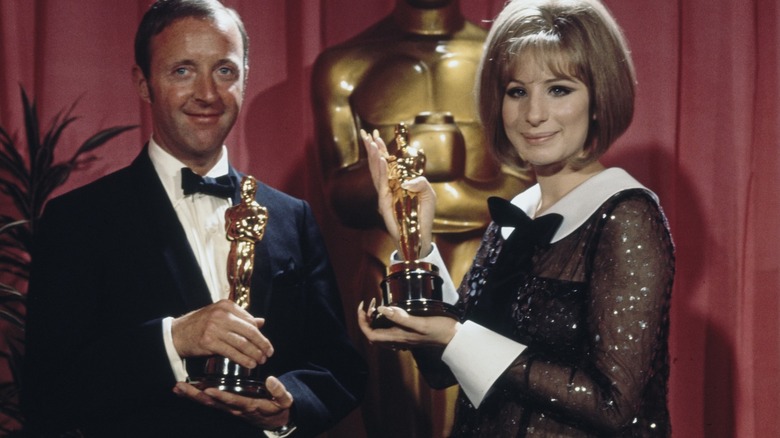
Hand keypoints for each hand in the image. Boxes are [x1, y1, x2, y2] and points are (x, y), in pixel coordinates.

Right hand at [171, 299, 272, 368]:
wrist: (176, 334)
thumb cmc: (200, 325)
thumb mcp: (220, 316)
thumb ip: (240, 319)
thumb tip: (261, 322)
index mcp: (226, 305)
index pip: (250, 321)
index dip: (260, 334)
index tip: (266, 344)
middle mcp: (221, 314)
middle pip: (249, 331)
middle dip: (262, 344)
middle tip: (269, 353)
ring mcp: (214, 327)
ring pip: (242, 343)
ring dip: (254, 354)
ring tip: (260, 361)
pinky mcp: (209, 341)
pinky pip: (231, 352)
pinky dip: (243, 359)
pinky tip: (249, 364)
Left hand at [173, 376, 292, 429]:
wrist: (275, 420)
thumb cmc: (279, 407)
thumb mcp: (284, 400)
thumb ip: (279, 391)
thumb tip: (271, 380)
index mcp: (250, 406)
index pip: (233, 401)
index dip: (221, 396)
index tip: (210, 390)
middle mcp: (236, 408)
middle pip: (213, 403)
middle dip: (196, 395)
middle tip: (181, 387)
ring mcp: (229, 408)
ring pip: (208, 403)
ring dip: (193, 395)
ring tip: (178, 387)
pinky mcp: (226, 406)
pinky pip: (209, 402)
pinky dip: (197, 395)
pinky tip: (186, 389)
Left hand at [356, 299, 459, 348]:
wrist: (452, 337)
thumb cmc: (438, 330)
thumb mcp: (419, 322)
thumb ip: (400, 317)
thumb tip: (381, 309)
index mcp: (397, 337)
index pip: (370, 334)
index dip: (362, 321)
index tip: (364, 306)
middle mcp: (397, 340)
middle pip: (372, 334)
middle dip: (366, 319)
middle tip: (371, 303)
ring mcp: (402, 339)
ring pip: (380, 333)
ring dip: (374, 321)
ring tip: (377, 306)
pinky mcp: (407, 336)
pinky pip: (389, 331)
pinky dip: (383, 321)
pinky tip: (390, 312)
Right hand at [360, 129, 435, 256]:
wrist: (420, 236)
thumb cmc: (423, 216)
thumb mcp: (428, 195)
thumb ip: (422, 183)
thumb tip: (408, 180)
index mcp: (396, 185)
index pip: (386, 165)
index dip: (380, 151)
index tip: (375, 136)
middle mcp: (388, 189)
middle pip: (378, 166)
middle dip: (372, 150)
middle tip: (367, 134)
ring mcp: (384, 196)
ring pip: (377, 173)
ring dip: (374, 157)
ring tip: (372, 143)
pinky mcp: (385, 205)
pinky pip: (382, 186)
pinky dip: (381, 172)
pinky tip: (381, 160)